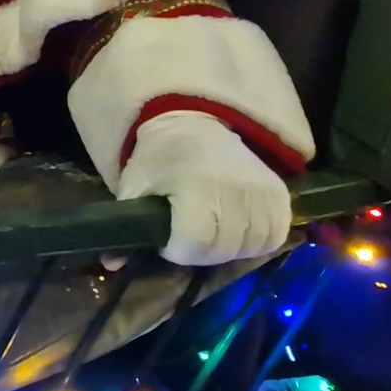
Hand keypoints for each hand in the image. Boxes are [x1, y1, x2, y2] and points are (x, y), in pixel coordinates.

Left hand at [117, 111, 290, 266]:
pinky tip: (238, 231)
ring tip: (213, 233)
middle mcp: (235, 189)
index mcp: (196, 185)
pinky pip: (275, 236)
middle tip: (189, 237)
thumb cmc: (159, 159)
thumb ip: (125, 228)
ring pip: (251, 247)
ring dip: (230, 249)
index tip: (169, 239)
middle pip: (223, 249)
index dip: (178, 250)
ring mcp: (261, 190)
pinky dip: (257, 241)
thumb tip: (111, 265)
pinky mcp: (279, 192)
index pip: (196, 241)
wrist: (195, 126)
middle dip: (201, 252)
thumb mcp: (134, 188)